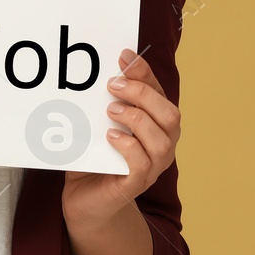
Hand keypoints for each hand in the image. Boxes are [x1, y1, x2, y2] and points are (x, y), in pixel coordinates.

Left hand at [61, 46, 179, 227]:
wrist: (84, 199)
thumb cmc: (94, 156)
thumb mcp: (99, 124)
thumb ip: (104, 102)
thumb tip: (97, 72)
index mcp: (156, 126)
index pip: (160, 94)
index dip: (145, 73)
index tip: (124, 55)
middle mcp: (161, 145)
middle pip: (171, 115)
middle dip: (143, 94)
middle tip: (113, 84)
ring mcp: (152, 168)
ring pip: (162, 141)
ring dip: (137, 119)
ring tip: (111, 110)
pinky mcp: (135, 185)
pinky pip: (143, 165)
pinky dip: (129, 146)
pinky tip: (111, 136)